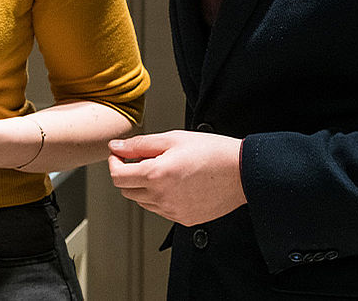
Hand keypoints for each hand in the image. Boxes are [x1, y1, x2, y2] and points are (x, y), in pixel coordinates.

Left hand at [108, 130, 246, 225]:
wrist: (242, 172)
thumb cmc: (212, 152)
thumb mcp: (172, 139)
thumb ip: (139, 144)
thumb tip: (116, 147)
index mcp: (156, 175)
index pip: (117, 176)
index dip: (114, 162)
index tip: (120, 155)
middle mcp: (162, 197)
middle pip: (127, 190)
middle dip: (127, 174)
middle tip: (141, 159)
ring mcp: (173, 211)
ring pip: (142, 201)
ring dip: (143, 187)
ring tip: (162, 170)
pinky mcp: (184, 219)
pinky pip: (160, 210)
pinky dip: (159, 197)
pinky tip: (174, 183)